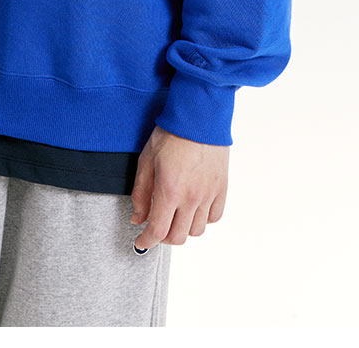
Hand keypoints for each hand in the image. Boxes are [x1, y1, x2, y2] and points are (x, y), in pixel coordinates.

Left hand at [130, 124, 228, 247]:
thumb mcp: (146, 160)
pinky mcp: (221, 188)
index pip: (157, 231)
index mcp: (169, 191)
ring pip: (197, 231)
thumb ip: (140, 193)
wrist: (198, 117)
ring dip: (183, 229)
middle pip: (178, 237)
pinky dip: (203, 219)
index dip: (146, 242)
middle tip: (156, 227)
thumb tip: (137, 218)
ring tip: (175, 215)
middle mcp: (190, 198)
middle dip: (163, 238)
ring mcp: (208, 194)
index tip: (140, 242)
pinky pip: (214, 217)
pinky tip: (193, 208)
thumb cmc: (170, 134)